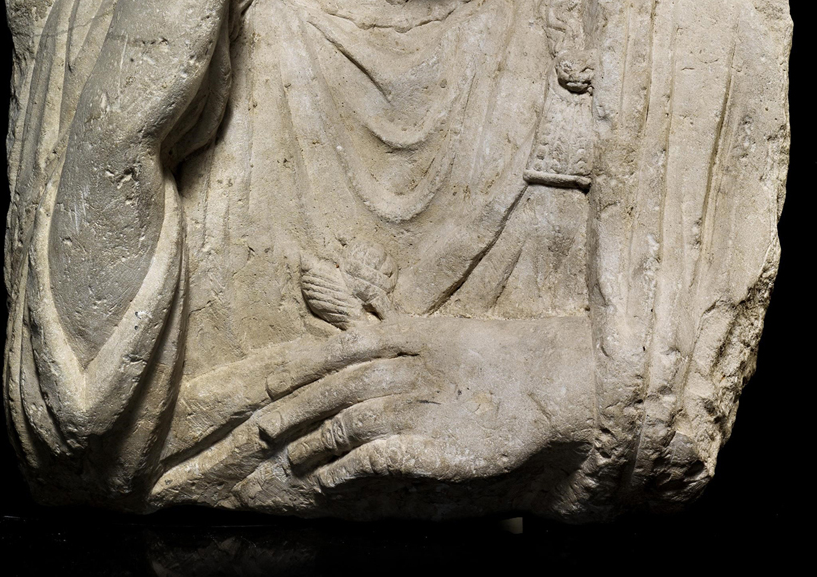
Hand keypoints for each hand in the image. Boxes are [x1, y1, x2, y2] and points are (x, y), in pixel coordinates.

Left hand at [154, 315, 592, 509]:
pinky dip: (344, 469)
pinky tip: (327, 482)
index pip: (345, 348)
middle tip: (263, 429)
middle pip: (338, 385)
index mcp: (414, 334)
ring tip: (293, 460)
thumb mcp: (450, 338)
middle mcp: (410, 366)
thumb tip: (360, 356)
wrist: (553, 386)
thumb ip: (408, 346)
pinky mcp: (430, 447)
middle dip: (296, 407)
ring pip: (349, 420)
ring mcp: (419, 405)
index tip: (274, 384)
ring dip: (314, 441)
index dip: (305, 366)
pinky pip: (374, 457)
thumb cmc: (501, 363)